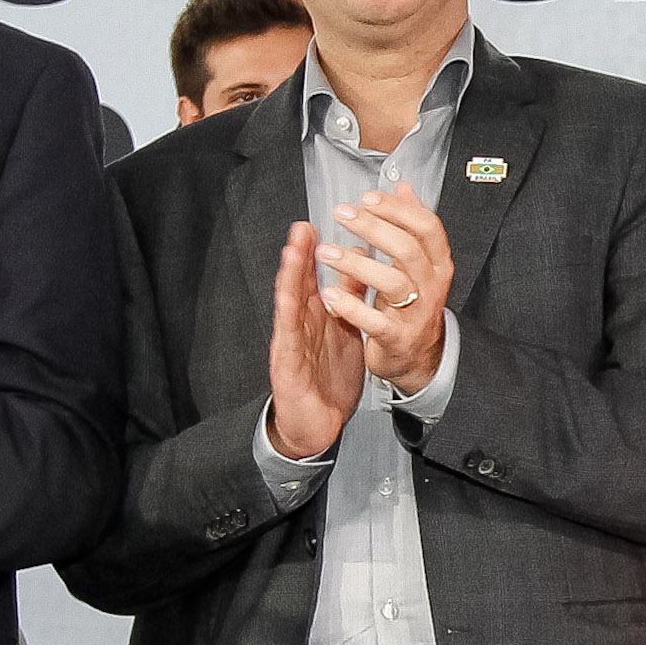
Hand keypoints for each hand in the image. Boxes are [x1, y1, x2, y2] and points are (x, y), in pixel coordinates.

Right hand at [268, 221, 363, 459]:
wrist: (316, 421)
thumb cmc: (327, 376)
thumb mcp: (343, 331)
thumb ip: (348, 297)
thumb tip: (358, 261)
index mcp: (316, 316)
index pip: (314, 278)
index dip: (317, 251)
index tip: (320, 223)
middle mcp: (301, 325)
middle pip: (298, 285)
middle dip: (300, 255)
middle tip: (303, 227)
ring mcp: (292, 343)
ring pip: (289, 305)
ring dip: (290, 277)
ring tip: (292, 252)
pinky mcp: (289, 365)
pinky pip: (290, 338)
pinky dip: (288, 316)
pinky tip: (286, 299)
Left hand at [315, 186, 454, 395]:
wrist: (418, 355)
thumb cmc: (413, 302)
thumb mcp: (419, 262)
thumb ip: (410, 224)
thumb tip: (403, 187)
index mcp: (437, 263)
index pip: (426, 227)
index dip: (397, 210)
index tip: (367, 198)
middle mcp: (432, 285)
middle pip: (408, 249)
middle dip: (373, 228)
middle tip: (342, 215)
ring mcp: (416, 312)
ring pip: (393, 282)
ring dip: (356, 264)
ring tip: (326, 252)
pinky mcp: (397, 336)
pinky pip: (375, 320)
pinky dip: (351, 306)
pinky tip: (330, 293)